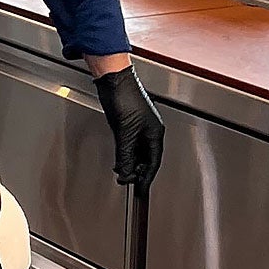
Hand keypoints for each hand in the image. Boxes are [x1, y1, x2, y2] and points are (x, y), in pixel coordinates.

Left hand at [93, 67, 164, 185]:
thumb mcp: (125, 131)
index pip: (153, 161)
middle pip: (146, 157)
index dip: (147, 177)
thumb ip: (125, 154)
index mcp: (155, 132)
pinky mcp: (127, 122)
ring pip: (137, 151)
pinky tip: (120, 159)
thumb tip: (126, 172)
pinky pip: (129, 144)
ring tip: (123, 174)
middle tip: (129, 183)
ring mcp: (138, 126)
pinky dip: (125, 154)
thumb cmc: (124, 97)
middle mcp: (149, 130)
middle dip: (138, 171)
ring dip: (131, 164)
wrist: (112, 80)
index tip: (141, 188)